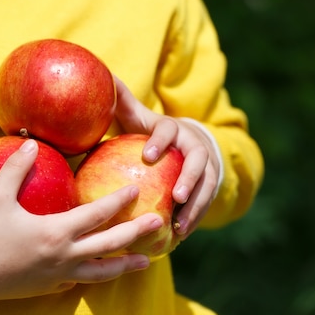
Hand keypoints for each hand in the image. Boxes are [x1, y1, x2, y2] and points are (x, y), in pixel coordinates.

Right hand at [0, 139, 161, 303]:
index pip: (97, 214)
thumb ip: (16, 168)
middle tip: (158, 222)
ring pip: (102, 272)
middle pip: (110, 245)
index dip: (118, 201)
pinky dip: (98, 275)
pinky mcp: (51, 288)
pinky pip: (81, 281)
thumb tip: (33, 142)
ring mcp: (60, 276)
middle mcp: (64, 256)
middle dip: (136, 232)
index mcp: (56, 232)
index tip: (136, 190)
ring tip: (147, 261)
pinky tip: (106, 271)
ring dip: (126, 265)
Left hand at [113, 76, 220, 237]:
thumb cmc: (152, 131)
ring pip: (208, 185)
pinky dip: (195, 218)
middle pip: (198, 160)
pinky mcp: (211, 183)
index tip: (147, 155)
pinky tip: (180, 236)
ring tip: (180, 227)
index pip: (168, 129)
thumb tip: (103, 78)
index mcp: (172, 127)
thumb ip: (121, 102)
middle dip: (190, 178)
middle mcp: (194, 144)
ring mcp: (207, 165)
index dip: (160, 140)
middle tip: (177, 197)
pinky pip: (207, 202)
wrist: (188, 139)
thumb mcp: (137, 116)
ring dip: (196, 206)